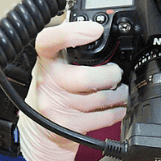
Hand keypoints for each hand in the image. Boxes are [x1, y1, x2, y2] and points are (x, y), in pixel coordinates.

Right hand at [17, 19, 127, 160]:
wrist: (41, 129)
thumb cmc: (56, 91)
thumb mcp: (56, 66)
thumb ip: (72, 49)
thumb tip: (98, 30)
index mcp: (46, 60)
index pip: (48, 41)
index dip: (72, 34)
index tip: (96, 30)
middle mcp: (46, 81)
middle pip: (88, 77)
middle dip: (112, 75)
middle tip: (116, 74)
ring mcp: (55, 105)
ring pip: (100, 98)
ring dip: (118, 95)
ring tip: (119, 92)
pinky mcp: (66, 125)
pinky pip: (103, 117)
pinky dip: (117, 112)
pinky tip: (116, 108)